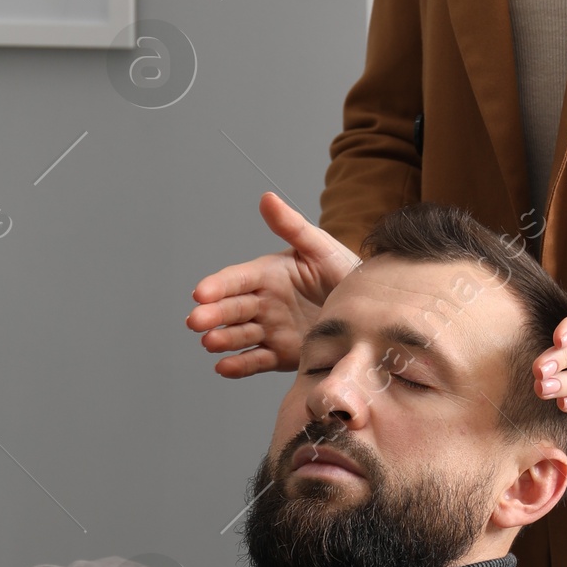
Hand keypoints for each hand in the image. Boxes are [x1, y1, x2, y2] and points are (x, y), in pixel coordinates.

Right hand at [186, 193, 357, 377]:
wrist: (370, 310)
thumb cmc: (345, 271)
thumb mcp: (320, 247)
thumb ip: (292, 226)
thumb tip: (267, 198)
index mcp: (268, 274)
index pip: (237, 279)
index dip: (217, 285)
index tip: (200, 292)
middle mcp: (264, 302)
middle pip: (232, 308)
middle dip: (211, 314)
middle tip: (195, 321)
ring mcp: (270, 330)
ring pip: (239, 335)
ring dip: (222, 339)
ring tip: (209, 342)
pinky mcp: (280, 355)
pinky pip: (256, 360)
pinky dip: (239, 366)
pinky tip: (223, 367)